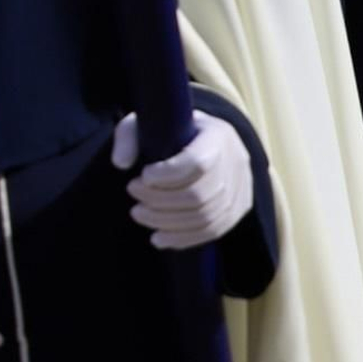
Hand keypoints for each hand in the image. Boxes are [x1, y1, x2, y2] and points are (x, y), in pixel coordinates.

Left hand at [112, 112, 254, 251]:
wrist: (208, 141)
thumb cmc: (174, 131)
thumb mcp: (148, 123)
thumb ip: (129, 137)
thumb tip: (121, 163)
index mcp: (217, 136)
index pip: (197, 163)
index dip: (166, 176)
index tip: (143, 175)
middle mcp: (235, 162)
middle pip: (199, 196)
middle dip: (159, 201)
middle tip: (134, 197)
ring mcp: (241, 188)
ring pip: (205, 217)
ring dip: (166, 222)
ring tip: (139, 214)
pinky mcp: (239, 208)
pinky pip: (213, 231)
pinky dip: (183, 239)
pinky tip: (158, 238)